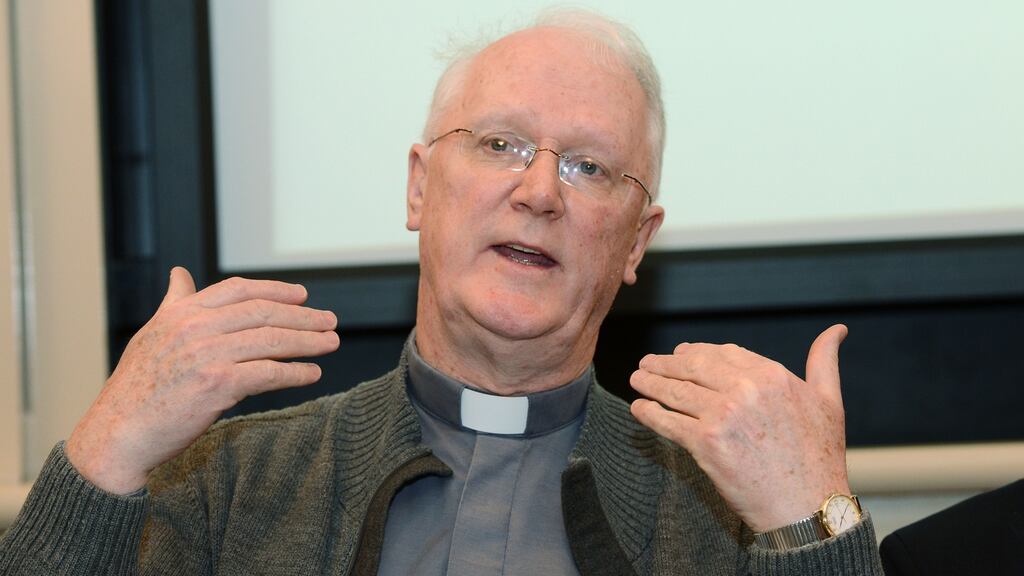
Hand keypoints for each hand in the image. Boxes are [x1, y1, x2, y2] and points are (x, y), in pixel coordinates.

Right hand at [66, 267, 338, 494]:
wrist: (117, 433)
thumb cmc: (136, 388)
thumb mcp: (152, 334)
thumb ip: (175, 304)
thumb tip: (181, 275)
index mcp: (181, 312)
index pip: (239, 290)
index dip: (276, 290)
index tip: (303, 296)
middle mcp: (195, 328)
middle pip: (263, 313)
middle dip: (303, 316)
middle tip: (330, 320)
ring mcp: (206, 355)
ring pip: (271, 341)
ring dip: (308, 342)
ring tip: (330, 343)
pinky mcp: (217, 385)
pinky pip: (268, 373)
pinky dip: (295, 373)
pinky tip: (313, 373)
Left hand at [629, 325, 850, 531]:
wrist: (809, 508)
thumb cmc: (820, 458)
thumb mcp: (829, 402)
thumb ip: (824, 362)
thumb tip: (836, 331)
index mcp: (772, 375)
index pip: (723, 353)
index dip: (698, 351)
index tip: (682, 353)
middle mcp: (745, 389)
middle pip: (693, 367)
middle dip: (665, 364)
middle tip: (648, 363)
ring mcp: (723, 415)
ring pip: (676, 391)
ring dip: (651, 383)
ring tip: (638, 379)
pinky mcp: (705, 443)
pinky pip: (667, 422)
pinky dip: (649, 413)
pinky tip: (640, 408)